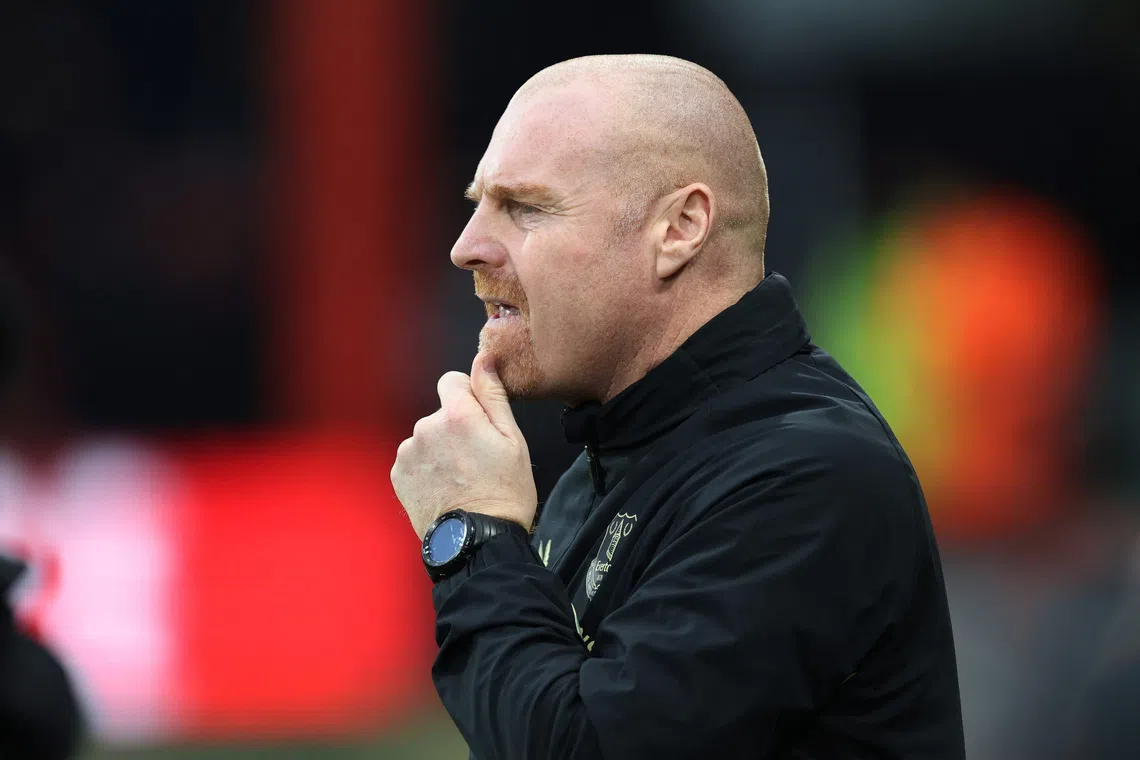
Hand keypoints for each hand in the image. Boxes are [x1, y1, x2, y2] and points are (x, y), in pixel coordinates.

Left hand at [391, 352, 537, 539]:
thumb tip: (483, 358)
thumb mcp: (513, 439)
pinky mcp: (398, 474)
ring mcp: (408, 452)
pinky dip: (427, 468)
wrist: (477, 540)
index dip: (469, 398)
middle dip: (455, 427)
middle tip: (477, 459)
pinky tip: (445, 487)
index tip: (480, 424)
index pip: (451, 381)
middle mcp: (426, 427)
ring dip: (440, 449)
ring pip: (427, 437)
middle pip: (440, 413)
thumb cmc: (504, 492)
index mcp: (457, 414)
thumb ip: (492, 394)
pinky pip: (414, 458)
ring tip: (461, 478)